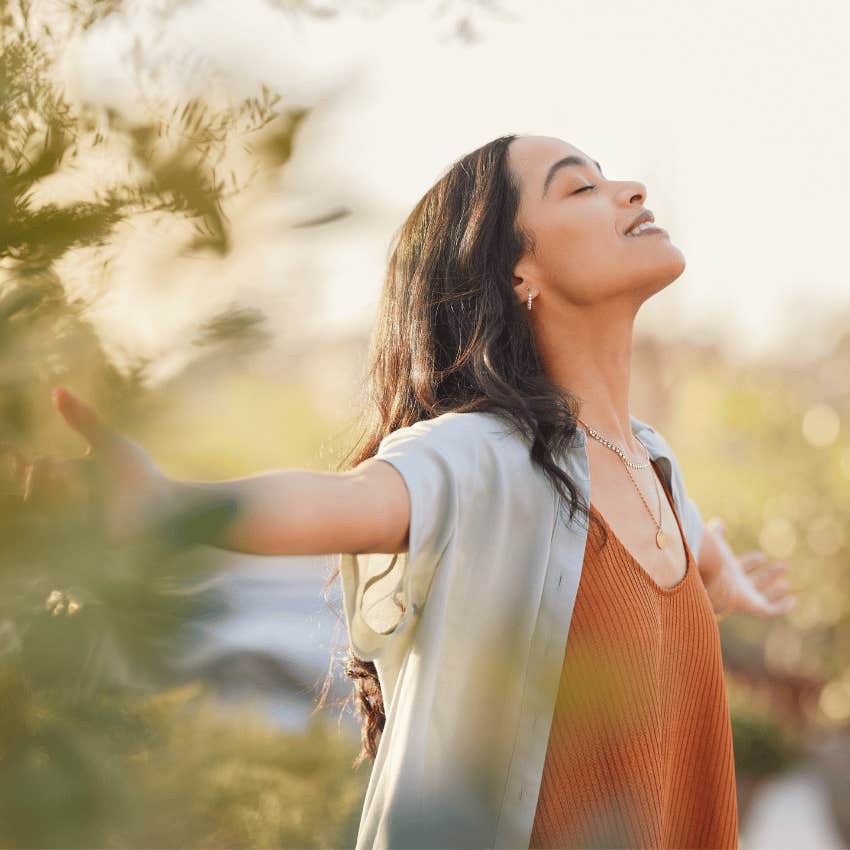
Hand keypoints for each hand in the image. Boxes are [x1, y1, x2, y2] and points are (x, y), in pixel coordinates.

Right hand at [9, 387, 171, 542]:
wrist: (170, 510)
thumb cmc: (141, 477)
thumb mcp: (110, 445)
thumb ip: (84, 420)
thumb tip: (56, 390)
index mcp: (68, 481)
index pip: (33, 473)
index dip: (23, 466)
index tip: (19, 454)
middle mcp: (66, 506)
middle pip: (32, 495)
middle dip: (39, 479)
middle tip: (58, 468)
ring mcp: (73, 530)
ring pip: (41, 516)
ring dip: (55, 496)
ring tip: (75, 484)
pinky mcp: (82, 550)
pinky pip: (56, 539)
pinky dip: (65, 519)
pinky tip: (82, 505)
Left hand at [704, 518, 797, 619]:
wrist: (709, 577)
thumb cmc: (711, 559)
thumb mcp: (715, 543)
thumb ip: (716, 534)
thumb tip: (718, 521)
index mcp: (726, 571)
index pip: (741, 567)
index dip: (752, 562)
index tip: (762, 556)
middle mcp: (736, 586)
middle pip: (754, 582)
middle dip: (769, 574)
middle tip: (784, 566)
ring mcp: (745, 598)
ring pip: (763, 596)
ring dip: (775, 590)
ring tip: (787, 584)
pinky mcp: (754, 607)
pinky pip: (771, 610)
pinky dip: (782, 607)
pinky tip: (792, 601)